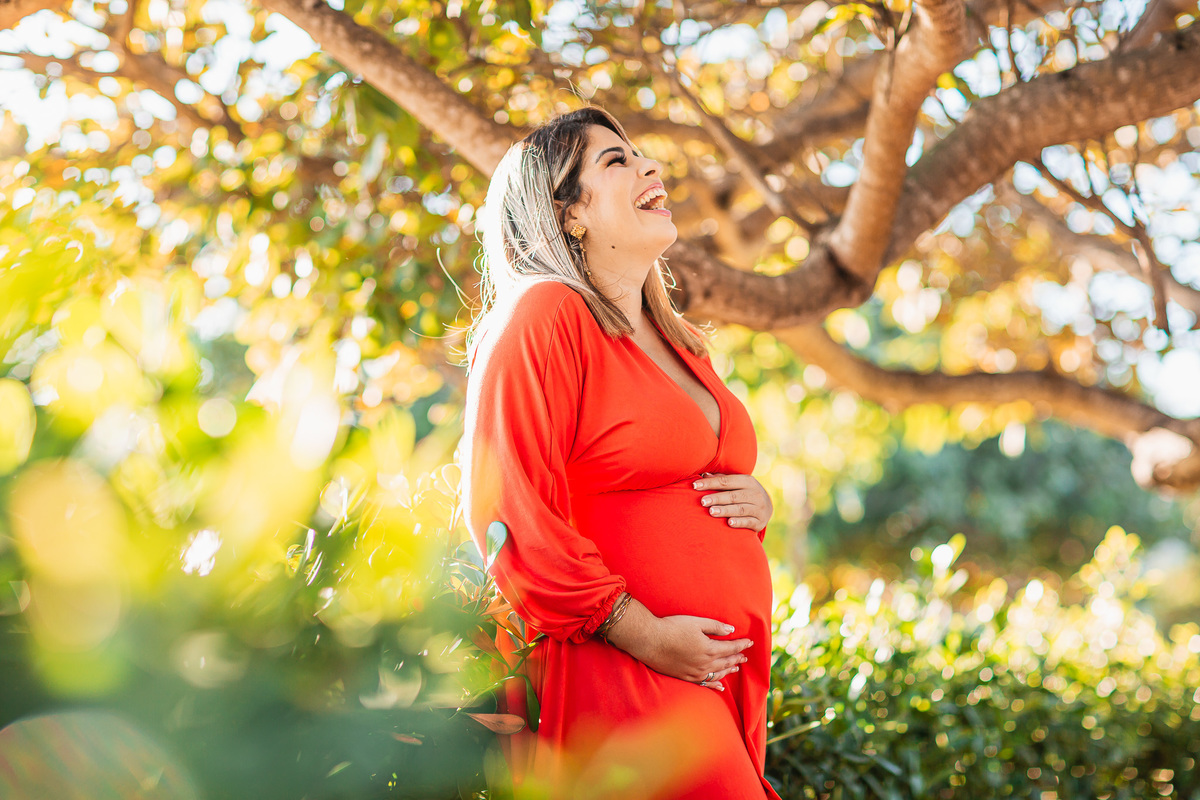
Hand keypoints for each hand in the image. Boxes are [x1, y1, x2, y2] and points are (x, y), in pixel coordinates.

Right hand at [603, 598, 751, 691]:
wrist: (649, 641)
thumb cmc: (672, 628)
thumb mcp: (696, 622)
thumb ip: (715, 627)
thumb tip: (731, 631)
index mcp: (709, 648)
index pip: (731, 648)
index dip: (741, 645)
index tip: (750, 642)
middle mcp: (704, 663)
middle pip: (726, 661)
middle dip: (737, 658)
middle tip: (745, 656)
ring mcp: (695, 672)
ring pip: (717, 673)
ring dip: (728, 670)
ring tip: (736, 667)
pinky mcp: (685, 677)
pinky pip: (705, 683)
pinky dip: (715, 684)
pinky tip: (720, 686)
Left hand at [693, 472, 772, 530]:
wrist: (767, 507)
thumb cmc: (745, 493)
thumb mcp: (737, 484)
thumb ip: (721, 480)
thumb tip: (703, 475)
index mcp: (748, 481)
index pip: (726, 481)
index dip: (710, 483)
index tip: (695, 486)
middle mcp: (755, 493)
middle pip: (733, 495)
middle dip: (717, 498)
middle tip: (702, 501)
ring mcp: (759, 508)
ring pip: (740, 509)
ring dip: (725, 510)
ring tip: (711, 512)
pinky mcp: (760, 522)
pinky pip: (749, 522)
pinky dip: (739, 522)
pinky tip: (729, 523)